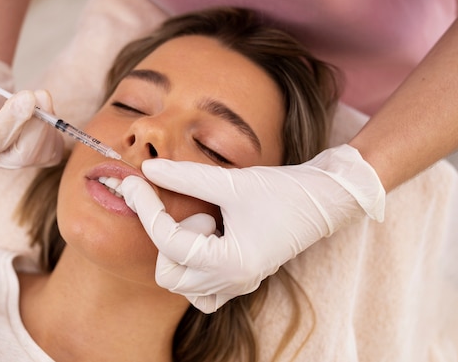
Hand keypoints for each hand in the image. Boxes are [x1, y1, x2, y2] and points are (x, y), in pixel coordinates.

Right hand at [0, 46, 63, 167]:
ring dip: (48, 123)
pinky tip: (44, 112)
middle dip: (36, 125)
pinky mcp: (35, 156)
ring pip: (41, 155)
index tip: (27, 97)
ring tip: (41, 96)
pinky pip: (53, 152)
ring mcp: (15, 160)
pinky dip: (55, 131)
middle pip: (21, 156)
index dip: (10, 121)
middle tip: (41, 93)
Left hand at [120, 144, 384, 312]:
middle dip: (168, 237)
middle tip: (198, 210)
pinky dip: (193, 266)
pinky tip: (209, 238)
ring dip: (181, 252)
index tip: (132, 182)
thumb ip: (185, 176)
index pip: (168, 241)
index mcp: (230, 263)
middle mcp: (232, 282)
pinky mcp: (240, 279)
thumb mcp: (232, 181)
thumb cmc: (285, 191)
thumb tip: (148, 167)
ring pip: (181, 283)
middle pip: (168, 273)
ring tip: (209, 224)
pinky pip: (201, 290)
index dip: (145, 208)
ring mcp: (236, 285)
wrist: (326, 199)